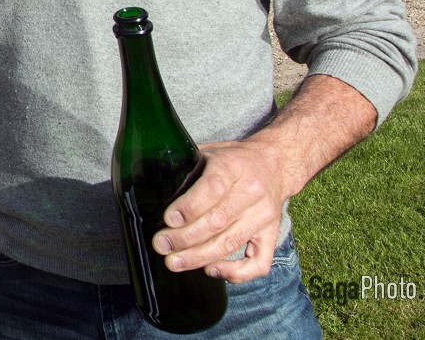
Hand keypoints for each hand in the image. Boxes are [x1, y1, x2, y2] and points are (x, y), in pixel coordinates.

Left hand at [151, 139, 287, 283]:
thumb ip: (186, 168)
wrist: (274, 164)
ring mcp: (265, 216)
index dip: (189, 207)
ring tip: (174, 262)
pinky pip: (260, 263)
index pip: (213, 188)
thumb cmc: (232, 160)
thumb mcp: (209, 153)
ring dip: (200, 257)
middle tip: (161, 245)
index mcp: (233, 166)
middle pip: (218, 221)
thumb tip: (151, 186)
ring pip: (232, 242)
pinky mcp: (272, 235)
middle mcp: (252, 192)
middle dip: (185, 237)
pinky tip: (211, 270)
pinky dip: (236, 273)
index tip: (167, 220)